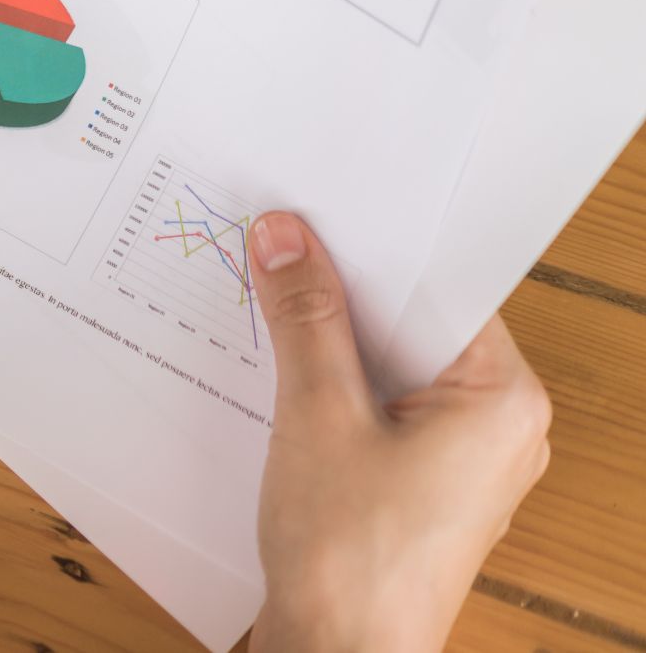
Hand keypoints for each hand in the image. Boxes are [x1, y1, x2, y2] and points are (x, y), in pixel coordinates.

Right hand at [249, 212, 550, 652]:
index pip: (437, 288)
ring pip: (387, 361)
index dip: (371, 247)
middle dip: (339, 289)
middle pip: (410, 322)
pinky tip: (277, 362)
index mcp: (502, 399)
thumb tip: (286, 235)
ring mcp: (460, 457)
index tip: (313, 211)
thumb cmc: (351, 558)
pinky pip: (377, 400)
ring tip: (269, 297)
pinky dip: (330, 379)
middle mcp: (496, 424)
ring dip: (327, 335)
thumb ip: (304, 315)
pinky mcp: (420, 480)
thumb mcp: (318, 413)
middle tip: (276, 244)